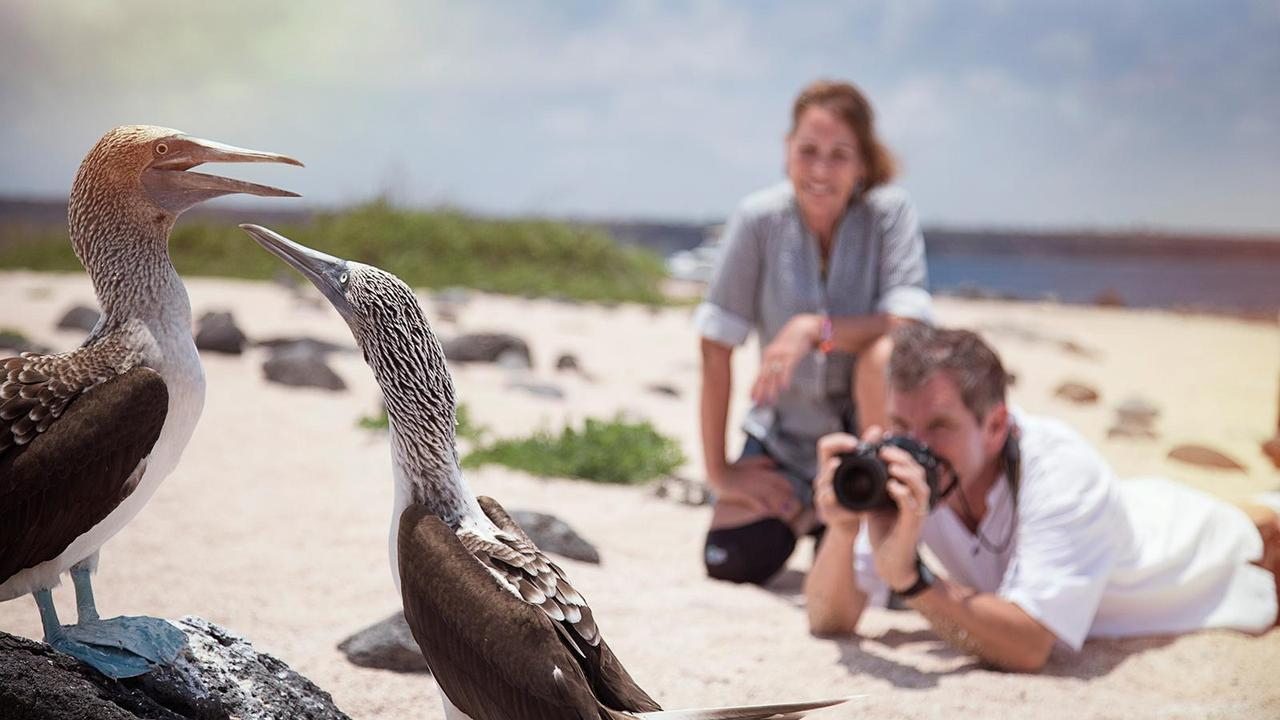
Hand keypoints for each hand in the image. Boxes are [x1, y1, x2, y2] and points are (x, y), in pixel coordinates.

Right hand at [711, 455, 800, 519]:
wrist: (716, 472)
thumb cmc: (733, 467)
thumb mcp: (749, 461)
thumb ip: (762, 461)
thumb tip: (775, 463)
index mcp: (760, 471)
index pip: (779, 478)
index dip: (787, 486)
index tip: (792, 492)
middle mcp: (758, 478)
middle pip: (776, 488)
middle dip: (786, 497)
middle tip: (793, 505)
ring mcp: (750, 486)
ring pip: (768, 495)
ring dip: (778, 503)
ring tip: (786, 511)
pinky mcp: (742, 493)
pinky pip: (755, 501)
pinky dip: (762, 506)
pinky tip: (767, 512)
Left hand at [751, 314, 820, 405]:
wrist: (801, 326)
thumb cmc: (791, 343)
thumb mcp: (781, 354)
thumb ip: (777, 367)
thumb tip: (774, 383)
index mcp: (768, 357)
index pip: (759, 375)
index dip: (754, 387)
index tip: (751, 398)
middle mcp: (771, 356)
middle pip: (764, 376)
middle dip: (760, 391)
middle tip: (759, 404)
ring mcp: (781, 354)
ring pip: (773, 374)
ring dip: (771, 389)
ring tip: (770, 401)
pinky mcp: (791, 354)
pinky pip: (787, 368)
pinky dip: (784, 378)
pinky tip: (783, 388)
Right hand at [813, 433, 862, 533]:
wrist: (847, 524)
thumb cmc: (852, 495)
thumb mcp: (859, 472)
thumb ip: (867, 450)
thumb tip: (877, 429)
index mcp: (831, 466)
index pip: (825, 445)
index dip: (838, 440)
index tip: (854, 443)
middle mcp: (823, 479)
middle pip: (821, 462)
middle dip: (832, 456)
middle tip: (846, 455)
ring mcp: (822, 495)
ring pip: (822, 482)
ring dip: (829, 472)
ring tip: (836, 465)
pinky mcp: (826, 512)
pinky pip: (828, 502)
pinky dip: (837, 498)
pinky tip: (849, 497)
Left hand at [860, 426, 930, 590]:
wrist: (889, 562)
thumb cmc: (884, 532)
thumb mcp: (875, 503)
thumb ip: (872, 486)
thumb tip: (858, 468)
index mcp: (909, 493)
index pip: (911, 466)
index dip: (900, 453)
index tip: (883, 443)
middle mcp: (917, 501)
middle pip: (919, 471)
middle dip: (902, 457)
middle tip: (885, 450)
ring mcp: (917, 513)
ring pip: (920, 486)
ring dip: (906, 472)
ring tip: (891, 463)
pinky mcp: (912, 525)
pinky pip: (912, 505)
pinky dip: (903, 493)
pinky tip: (892, 485)